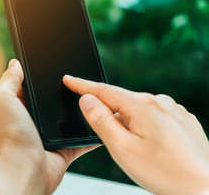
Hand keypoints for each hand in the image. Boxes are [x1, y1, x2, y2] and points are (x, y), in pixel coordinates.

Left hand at [0, 60, 97, 194]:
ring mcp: (49, 135)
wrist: (25, 168)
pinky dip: (91, 132)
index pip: (29, 86)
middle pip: (51, 100)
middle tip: (79, 78)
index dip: (39, 75)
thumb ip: (8, 80)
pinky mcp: (64, 149)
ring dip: (79, 110)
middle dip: (63, 91)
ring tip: (93, 96)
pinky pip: (82, 139)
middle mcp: (33, 121)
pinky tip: (101, 119)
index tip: (54, 63)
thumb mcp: (2, 99)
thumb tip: (15, 63)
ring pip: (69, 118)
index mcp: (17, 107)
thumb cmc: (10, 134)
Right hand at [64, 76, 208, 194]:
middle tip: (114, 144)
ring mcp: (174, 111)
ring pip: (139, 112)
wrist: (204, 190)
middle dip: (110, 116)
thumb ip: (101, 120)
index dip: (82, 85)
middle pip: (121, 102)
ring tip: (140, 153)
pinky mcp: (183, 121)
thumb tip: (87, 99)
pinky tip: (154, 149)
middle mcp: (160, 102)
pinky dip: (146, 128)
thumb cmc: (165, 173)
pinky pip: (155, 117)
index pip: (104, 90)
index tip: (69, 79)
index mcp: (142, 106)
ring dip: (130, 125)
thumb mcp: (122, 148)